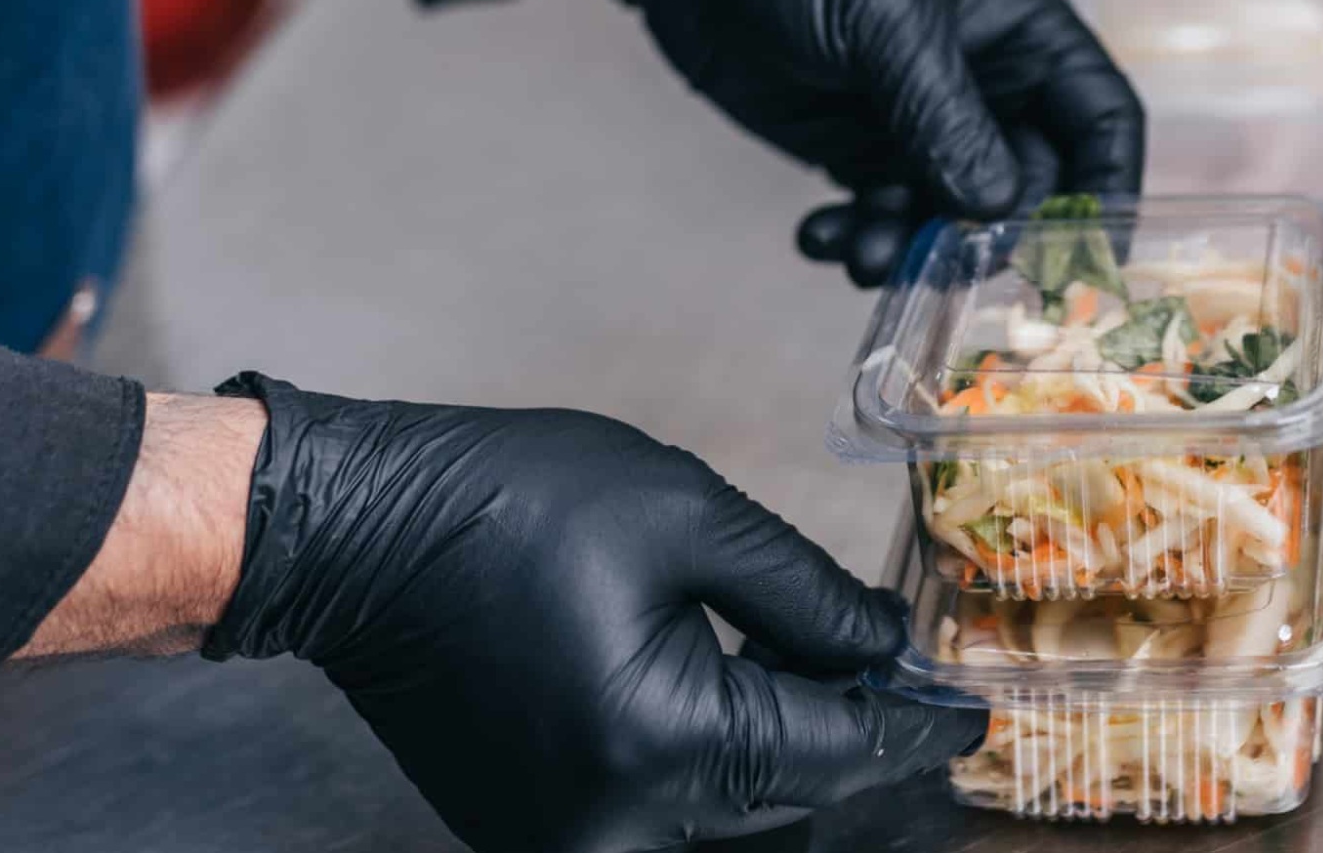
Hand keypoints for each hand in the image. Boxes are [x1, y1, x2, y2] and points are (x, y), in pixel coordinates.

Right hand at [197, 373, 982, 852]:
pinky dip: (709, 762)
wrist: (350, 536)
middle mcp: (616, 823)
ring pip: (727, 811)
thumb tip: (886, 650)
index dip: (914, 725)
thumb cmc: (504, 503)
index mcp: (663, 743)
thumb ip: (805, 595)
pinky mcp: (535, 830)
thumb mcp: (685, 516)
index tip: (972, 714)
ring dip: (779, 751)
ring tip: (818, 675)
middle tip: (896, 671)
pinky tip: (731, 692)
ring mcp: (567, 839)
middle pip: (788, 793)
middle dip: (847, 730)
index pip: (837, 750)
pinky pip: (660, 810)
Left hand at [582, 0, 1143, 285]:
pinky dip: (859, 241)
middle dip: (986, 234)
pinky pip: (885, 220)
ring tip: (860, 254)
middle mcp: (986, 84)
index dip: (1108, 189)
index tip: (1088, 260)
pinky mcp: (861, 152)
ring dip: (912, 249)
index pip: (1102, 119)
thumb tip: (996, 207)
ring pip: (951, 219)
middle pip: (1028, 190)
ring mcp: (923, 124)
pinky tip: (819, 235)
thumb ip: (944, 116)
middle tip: (939, 262)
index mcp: (1022, 32)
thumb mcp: (886, 22)